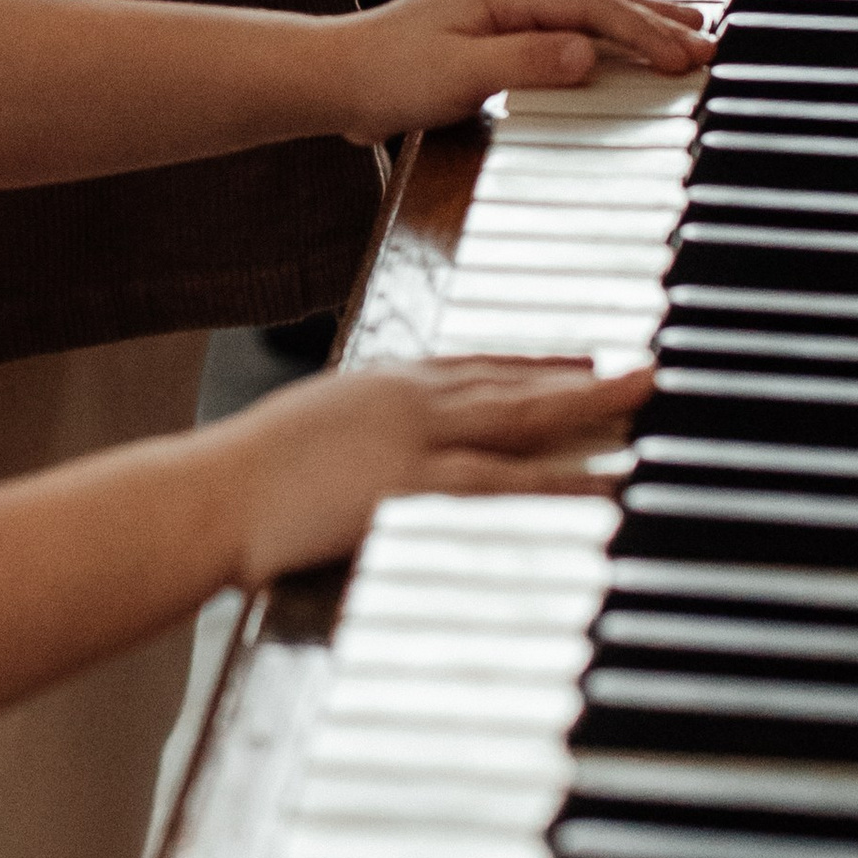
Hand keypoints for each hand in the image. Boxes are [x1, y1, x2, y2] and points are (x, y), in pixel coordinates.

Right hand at [220, 354, 651, 582]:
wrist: (209, 495)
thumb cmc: (241, 479)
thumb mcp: (304, 437)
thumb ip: (351, 436)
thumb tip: (370, 452)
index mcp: (378, 383)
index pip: (472, 365)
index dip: (532, 363)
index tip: (581, 362)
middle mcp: (405, 398)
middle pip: (510, 381)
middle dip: (581, 376)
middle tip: (644, 367)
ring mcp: (412, 438)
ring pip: (520, 417)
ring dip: (589, 407)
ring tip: (647, 398)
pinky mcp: (413, 484)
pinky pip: (503, 482)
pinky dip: (559, 480)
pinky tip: (603, 482)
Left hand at [331, 0, 705, 138]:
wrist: (330, 76)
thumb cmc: (383, 74)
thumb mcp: (458, 74)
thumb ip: (525, 63)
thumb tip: (586, 53)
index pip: (590, 6)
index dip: (642, 31)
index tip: (684, 56)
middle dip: (655, 20)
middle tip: (708, 40)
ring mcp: (498, 5)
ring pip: (584, 8)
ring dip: (634, 20)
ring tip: (683, 28)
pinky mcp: (490, 28)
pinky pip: (563, 24)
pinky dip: (601, 31)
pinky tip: (614, 42)